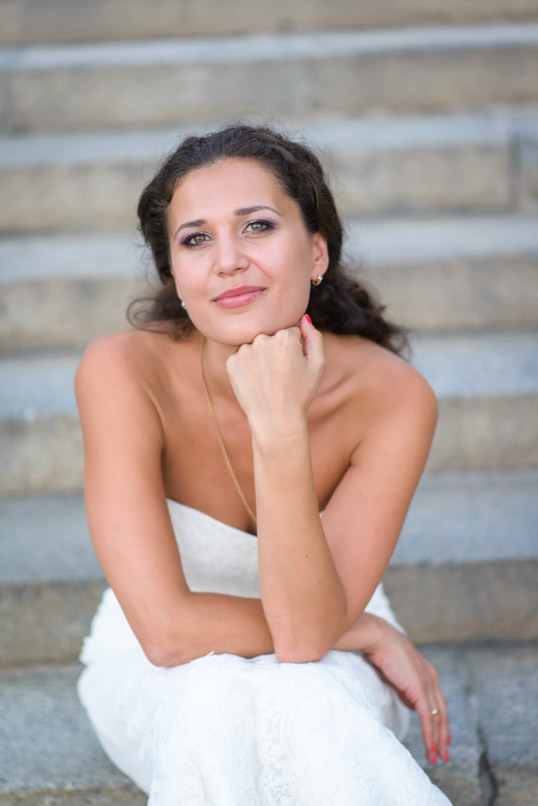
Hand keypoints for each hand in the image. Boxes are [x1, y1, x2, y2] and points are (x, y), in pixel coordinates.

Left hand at [226, 315, 324, 439]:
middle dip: (277, 350)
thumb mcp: (317, 365)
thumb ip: (314, 337)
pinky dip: (248, 366)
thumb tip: (303, 317)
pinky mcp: (231, 362)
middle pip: (272, 336)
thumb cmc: (300, 394)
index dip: (295, 348)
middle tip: (281, 374)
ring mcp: (244, 350)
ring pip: (256, 346)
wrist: (275, 420)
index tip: (294, 365)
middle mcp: (262, 339)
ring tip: (268, 379)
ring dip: (261, 357)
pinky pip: (242, 357)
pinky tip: (256, 381)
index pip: (291, 331)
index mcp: (285, 337)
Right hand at [336, 615, 449, 764]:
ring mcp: (427, 685)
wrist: (378, 638)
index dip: (441, 721)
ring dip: (437, 739)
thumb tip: (411, 703)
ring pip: (437, 718)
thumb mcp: (397, 673)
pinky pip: (428, 718)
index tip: (442, 737)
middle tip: (444, 753)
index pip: (439, 702)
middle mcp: (432, 679)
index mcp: (428, 673)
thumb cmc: (382, 651)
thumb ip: (406, 689)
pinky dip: (430, 735)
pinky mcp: (419, 690)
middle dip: (443, 734)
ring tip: (437, 757)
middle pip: (442, 713)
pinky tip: (430, 747)